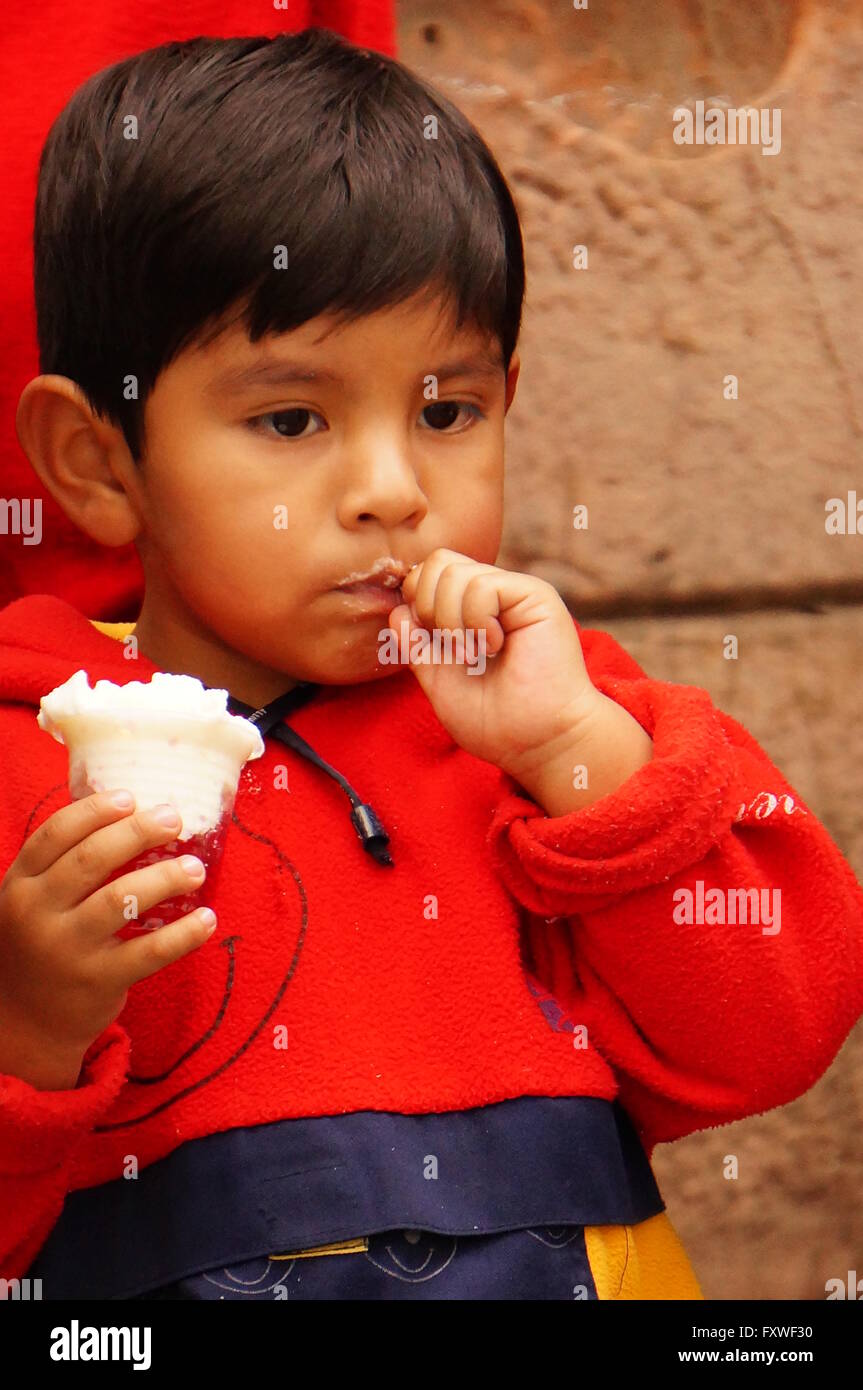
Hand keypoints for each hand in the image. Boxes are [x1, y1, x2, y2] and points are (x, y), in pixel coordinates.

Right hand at [0, 792, 216, 1089]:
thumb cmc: (37, 944)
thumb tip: (128, 811)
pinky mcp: (99, 982)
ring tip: (195, 868)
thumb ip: (61, 863)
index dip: (95, 811)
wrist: (23, 1023)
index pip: (55, 834)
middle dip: (138, 832)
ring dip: (166, 877)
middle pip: (91, 859)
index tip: (131, 797)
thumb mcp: (29, 900)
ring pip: (121, 899)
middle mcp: (37, 914)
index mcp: (19, 884)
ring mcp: (67, 949)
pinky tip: (207, 918)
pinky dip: (184, 933)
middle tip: (174, 819)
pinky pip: (150, 951)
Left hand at [388, 548, 602, 780]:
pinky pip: (481, 585)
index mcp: (471, 612)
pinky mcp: (535, 595)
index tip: (430, 644)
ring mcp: (514, 592)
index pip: (427, 574)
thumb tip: (399, 608)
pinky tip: (494, 646)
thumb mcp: (438, 681)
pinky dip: (475, 621)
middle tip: (452, 649)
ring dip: (451, 621)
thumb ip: (415, 645)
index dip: (415, 602)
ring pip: (452, 571)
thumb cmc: (496, 721)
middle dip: (427, 607)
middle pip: (438, 562)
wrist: (540, 744)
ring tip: (475, 654)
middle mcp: (494, 596)